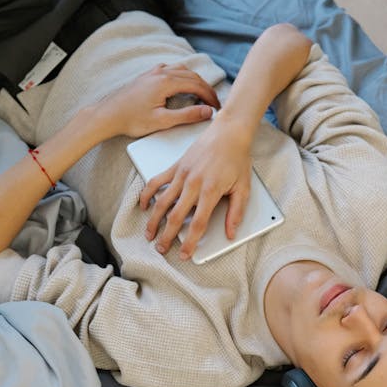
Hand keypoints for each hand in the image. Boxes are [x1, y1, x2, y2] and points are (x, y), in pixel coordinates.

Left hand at [94, 63, 220, 138]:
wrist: (108, 115)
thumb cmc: (131, 120)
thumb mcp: (162, 121)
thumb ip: (187, 115)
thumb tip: (208, 112)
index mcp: (165, 82)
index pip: (196, 85)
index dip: (210, 96)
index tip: (217, 107)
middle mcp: (160, 73)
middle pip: (191, 76)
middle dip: (205, 89)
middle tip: (214, 103)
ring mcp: (153, 72)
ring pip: (182, 70)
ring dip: (195, 80)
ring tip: (202, 94)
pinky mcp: (147, 76)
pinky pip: (170, 69)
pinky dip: (182, 75)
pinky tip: (181, 84)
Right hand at [140, 113, 254, 259]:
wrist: (229, 131)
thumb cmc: (237, 158)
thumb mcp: (243, 188)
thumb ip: (236, 212)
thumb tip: (230, 233)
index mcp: (210, 191)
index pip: (198, 223)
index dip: (190, 242)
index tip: (185, 254)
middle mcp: (193, 184)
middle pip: (175, 216)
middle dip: (167, 236)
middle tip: (161, 249)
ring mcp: (181, 174)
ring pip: (162, 202)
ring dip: (153, 220)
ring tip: (149, 234)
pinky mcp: (175, 166)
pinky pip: (157, 182)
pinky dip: (147, 194)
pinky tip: (142, 205)